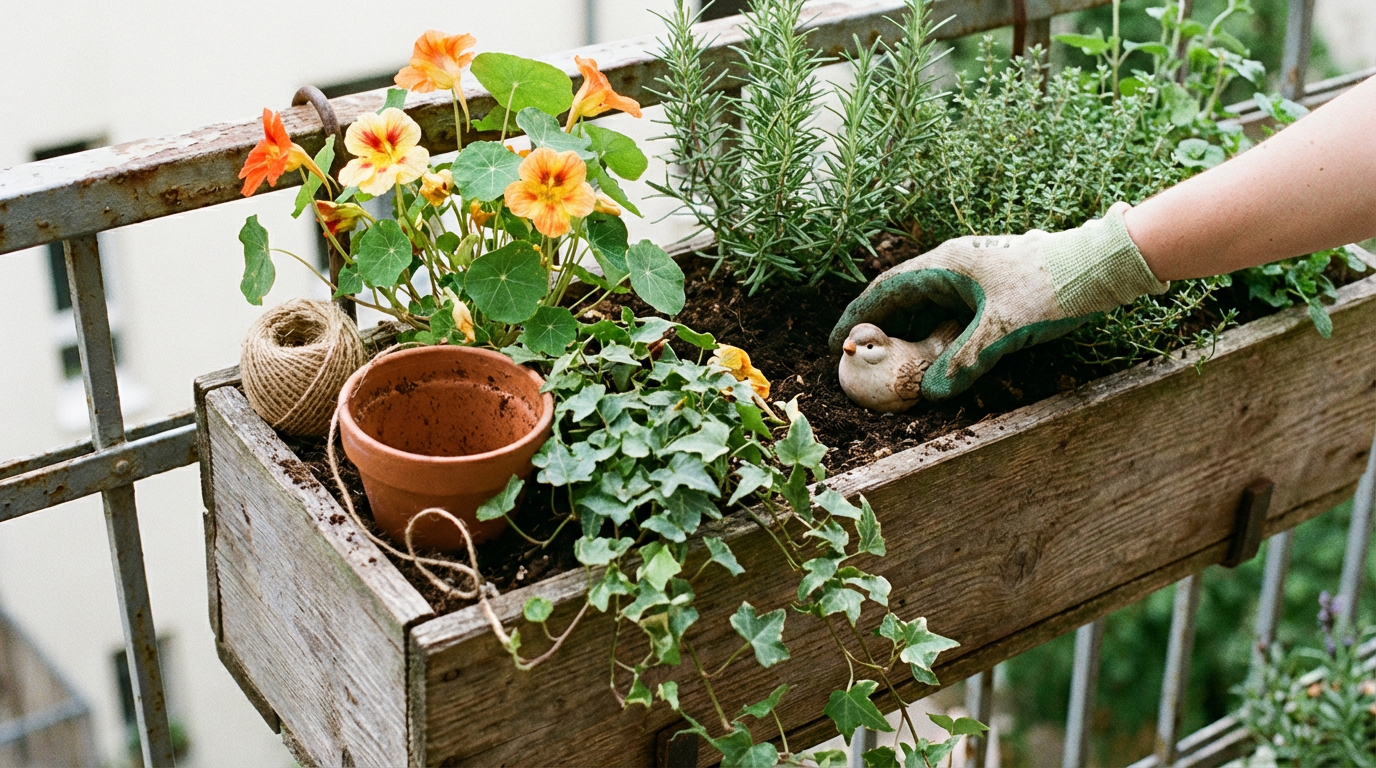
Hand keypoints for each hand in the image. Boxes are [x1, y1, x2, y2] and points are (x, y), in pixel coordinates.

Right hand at [829, 203, 1166, 400]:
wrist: (1106, 265)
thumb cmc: (1052, 287)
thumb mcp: (1003, 329)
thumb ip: (962, 361)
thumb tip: (929, 394)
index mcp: (946, 263)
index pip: (885, 290)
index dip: (857, 317)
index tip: (836, 343)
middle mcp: (954, 265)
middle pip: (902, 298)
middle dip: (880, 329)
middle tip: (861, 361)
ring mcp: (974, 276)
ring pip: (928, 307)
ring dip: (909, 334)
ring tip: (893, 365)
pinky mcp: (994, 288)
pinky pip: (952, 313)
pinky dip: (938, 335)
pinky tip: (937, 358)